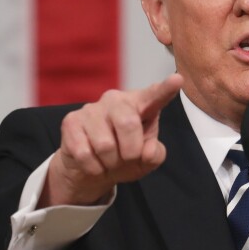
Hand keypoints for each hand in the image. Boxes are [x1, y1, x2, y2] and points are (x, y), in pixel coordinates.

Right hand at [41, 74, 183, 206]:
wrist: (91, 170)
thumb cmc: (124, 157)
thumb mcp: (146, 160)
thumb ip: (155, 155)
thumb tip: (147, 151)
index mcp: (140, 105)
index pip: (154, 96)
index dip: (165, 89)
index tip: (178, 80)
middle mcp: (115, 100)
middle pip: (128, 124)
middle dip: (131, 151)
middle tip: (127, 158)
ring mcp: (91, 109)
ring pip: (105, 144)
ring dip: (110, 162)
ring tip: (109, 160)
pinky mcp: (71, 122)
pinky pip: (85, 153)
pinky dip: (94, 167)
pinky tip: (94, 162)